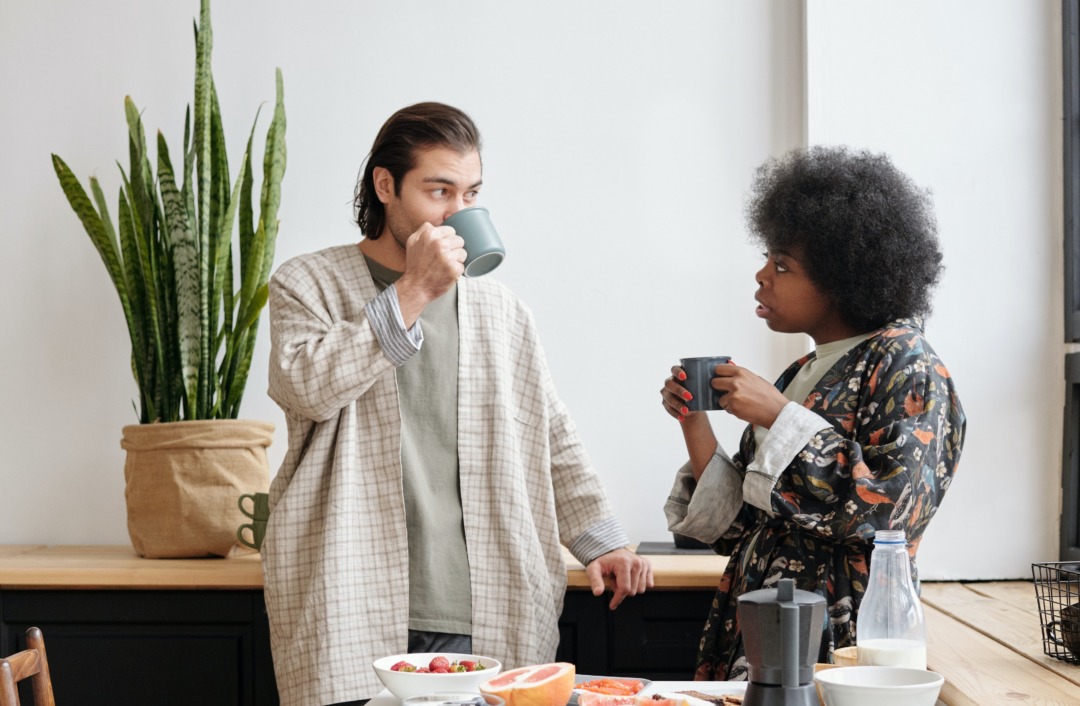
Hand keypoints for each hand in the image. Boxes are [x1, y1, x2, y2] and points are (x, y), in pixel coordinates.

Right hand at [395, 223, 465, 325]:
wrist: (416, 287)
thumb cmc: (415, 265)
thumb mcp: (412, 242)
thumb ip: (423, 230)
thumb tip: (434, 224)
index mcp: (430, 235)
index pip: (451, 231)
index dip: (448, 240)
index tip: (442, 248)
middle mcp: (439, 244)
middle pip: (459, 240)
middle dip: (454, 249)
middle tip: (444, 258)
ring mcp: (447, 257)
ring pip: (463, 252)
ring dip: (457, 260)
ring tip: (446, 266)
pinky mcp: (454, 269)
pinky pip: (463, 265)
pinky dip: (457, 271)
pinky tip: (447, 273)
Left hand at [585, 548, 653, 609]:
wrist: (610, 549)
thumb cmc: (602, 560)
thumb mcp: (594, 569)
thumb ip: (595, 581)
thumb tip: (598, 592)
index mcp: (624, 563)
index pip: (624, 589)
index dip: (617, 599)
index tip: (612, 605)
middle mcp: (636, 562)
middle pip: (633, 591)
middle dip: (622, 590)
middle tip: (615, 580)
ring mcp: (643, 563)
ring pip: (640, 589)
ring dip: (630, 587)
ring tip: (622, 577)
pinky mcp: (647, 565)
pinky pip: (648, 584)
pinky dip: (638, 584)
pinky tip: (630, 577)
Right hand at [662, 364, 718, 478]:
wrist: (695, 404)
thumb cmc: (702, 390)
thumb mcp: (707, 382)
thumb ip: (713, 374)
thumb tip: (731, 362)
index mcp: (679, 374)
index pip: (674, 369)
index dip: (678, 372)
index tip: (686, 376)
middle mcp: (671, 382)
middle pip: (669, 384)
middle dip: (679, 390)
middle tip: (690, 396)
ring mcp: (667, 393)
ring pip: (668, 397)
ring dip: (677, 404)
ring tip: (687, 410)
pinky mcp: (666, 404)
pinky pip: (668, 408)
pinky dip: (675, 413)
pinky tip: (682, 417)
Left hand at [712, 362, 788, 427]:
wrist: (777, 411)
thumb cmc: (770, 397)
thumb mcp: (756, 379)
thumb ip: (742, 377)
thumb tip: (731, 376)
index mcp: (742, 372)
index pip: (719, 369)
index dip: (718, 375)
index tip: (718, 377)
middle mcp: (736, 381)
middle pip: (714, 382)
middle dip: (719, 388)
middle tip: (726, 392)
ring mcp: (733, 394)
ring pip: (719, 398)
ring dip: (727, 402)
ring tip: (741, 403)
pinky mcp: (733, 406)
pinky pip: (725, 408)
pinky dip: (732, 410)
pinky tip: (743, 409)